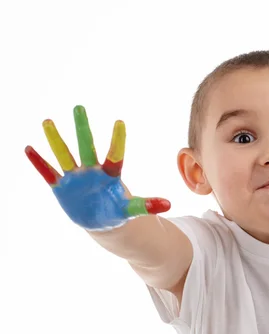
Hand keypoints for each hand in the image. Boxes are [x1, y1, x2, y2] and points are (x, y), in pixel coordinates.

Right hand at [25, 105, 169, 230]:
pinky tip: (29, 148)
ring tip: (48, 122)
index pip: (115, 155)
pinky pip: (48, 172)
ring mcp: (75, 177)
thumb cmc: (117, 210)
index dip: (117, 140)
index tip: (120, 122)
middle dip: (83, 129)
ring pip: (64, 155)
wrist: (99, 219)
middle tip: (79, 107)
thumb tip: (169, 205)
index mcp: (110, 174)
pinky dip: (39, 162)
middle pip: (87, 147)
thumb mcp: (131, 209)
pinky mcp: (61, 186)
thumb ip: (146, 205)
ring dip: (56, 140)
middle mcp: (92, 170)